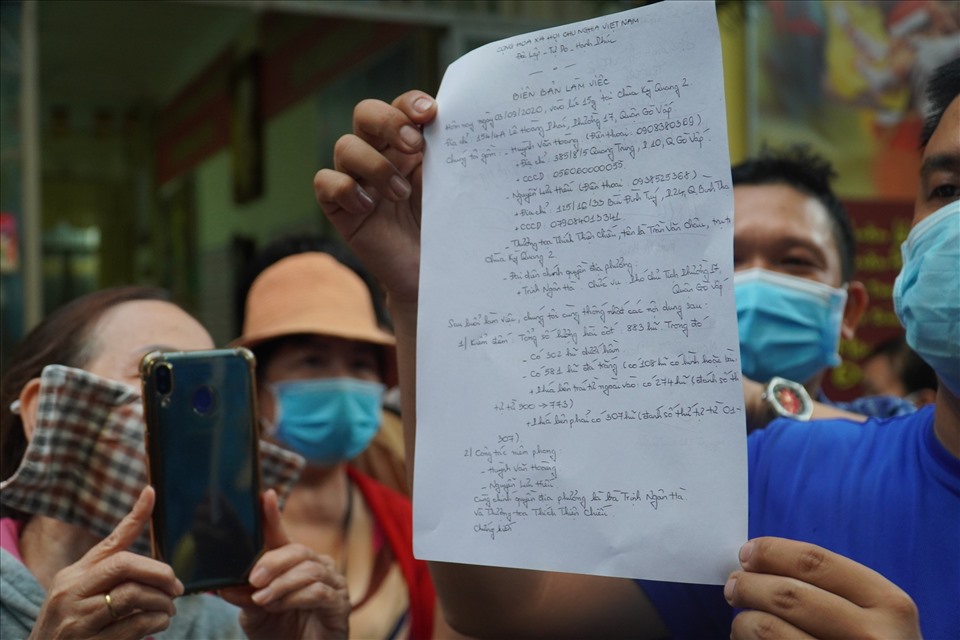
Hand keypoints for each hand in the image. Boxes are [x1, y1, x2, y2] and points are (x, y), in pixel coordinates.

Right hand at [28, 487, 183, 639]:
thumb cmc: (69, 625)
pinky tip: (159, 623)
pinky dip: (155, 622)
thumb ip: (111, 573)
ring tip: (168, 609)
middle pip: (125, 566)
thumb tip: (150, 558)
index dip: (134, 516)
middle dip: (159, 573)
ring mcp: (78, 619)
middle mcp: (72, 593)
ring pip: (133, 595)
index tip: (151, 492)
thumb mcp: (80, 594)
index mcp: (74, 575)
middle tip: (176, 587)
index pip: (109, 543)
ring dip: (161, 602)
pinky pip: (134, 625)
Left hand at [219, 490, 349, 639]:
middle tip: (254, 578)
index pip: (281, 535)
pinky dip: (294, 597)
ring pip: (308, 570)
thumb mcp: (255, 614)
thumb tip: (224, 586)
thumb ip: (244, 598)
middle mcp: (316, 567)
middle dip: (273, 561)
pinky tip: (279, 606)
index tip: (264, 495)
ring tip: (263, 598)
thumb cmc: (280, 631)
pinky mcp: (339, 603)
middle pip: (297, 550)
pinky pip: (318, 591)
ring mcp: (332, 583)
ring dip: (281, 584)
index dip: (273, 515)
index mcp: (294, 564)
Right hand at [313, 90, 437, 308]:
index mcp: (409, 144)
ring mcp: (357, 180)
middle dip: (388, 122)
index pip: (401, 106)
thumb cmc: (446, 228)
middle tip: (414, 144)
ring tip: (402, 194)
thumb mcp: (453, 190)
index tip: (429, 114)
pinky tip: (367, 207)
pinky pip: (325, 182)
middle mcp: (380, 155)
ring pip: (345, 146)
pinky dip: (344, 188)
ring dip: (376, 165)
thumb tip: (464, 124)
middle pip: (366, 113)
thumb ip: (451, 157)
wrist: (434, 275)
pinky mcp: (340, 208)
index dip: (410, 103)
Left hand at [725, 537, 920, 638]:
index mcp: (889, 604)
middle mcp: (872, 636)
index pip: (815, 561)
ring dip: (743, 621)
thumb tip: (761, 563)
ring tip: (742, 623)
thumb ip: (835, 589)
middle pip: (787, 593)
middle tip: (734, 587)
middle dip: (748, 585)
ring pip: (768, 628)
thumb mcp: (878, 616)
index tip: (747, 553)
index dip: (772, 552)